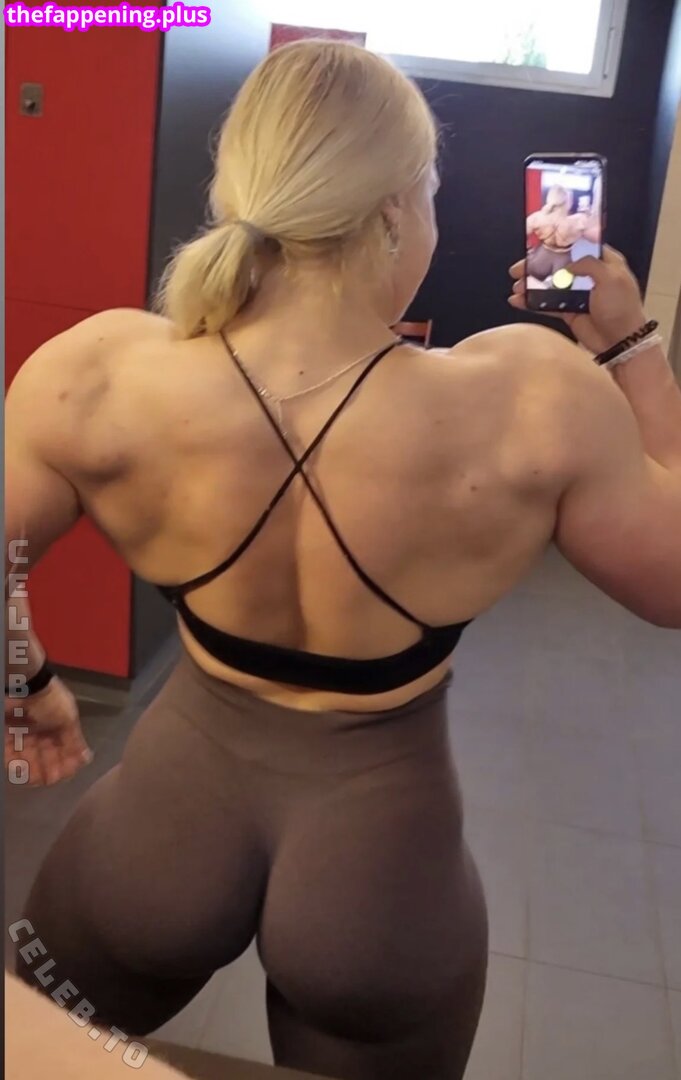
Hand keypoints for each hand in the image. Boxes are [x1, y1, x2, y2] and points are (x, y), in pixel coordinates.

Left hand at [5, 676, 92, 785]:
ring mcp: (25, 735)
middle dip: (49, 770)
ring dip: (32, 771)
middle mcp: (43, 733)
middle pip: (46, 757)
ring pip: (29, 758)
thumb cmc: (51, 702)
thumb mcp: (68, 719)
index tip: (65, 774)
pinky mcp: (8, 736)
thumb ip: (75, 740)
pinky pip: (11, 754)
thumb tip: (87, 758)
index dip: (66, 764)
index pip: (65, 751)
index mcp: (59, 728)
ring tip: (35, 779)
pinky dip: (15, 764)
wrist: (25, 686)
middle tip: (49, 780)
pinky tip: (21, 771)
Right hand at [508, 245, 646, 354]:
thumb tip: (568, 266)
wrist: (620, 341)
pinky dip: (533, 303)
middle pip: (559, 266)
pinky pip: (548, 305)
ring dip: (532, 285)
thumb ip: (589, 264)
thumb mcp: (611, 278)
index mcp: (604, 263)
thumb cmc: (620, 307)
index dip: (561, 244)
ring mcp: (577, 295)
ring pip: (550, 285)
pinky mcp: (569, 312)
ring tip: (516, 287)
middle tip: (519, 269)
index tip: (540, 243)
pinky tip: (518, 301)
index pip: (580, 247)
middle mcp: (589, 276)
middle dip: (538, 266)